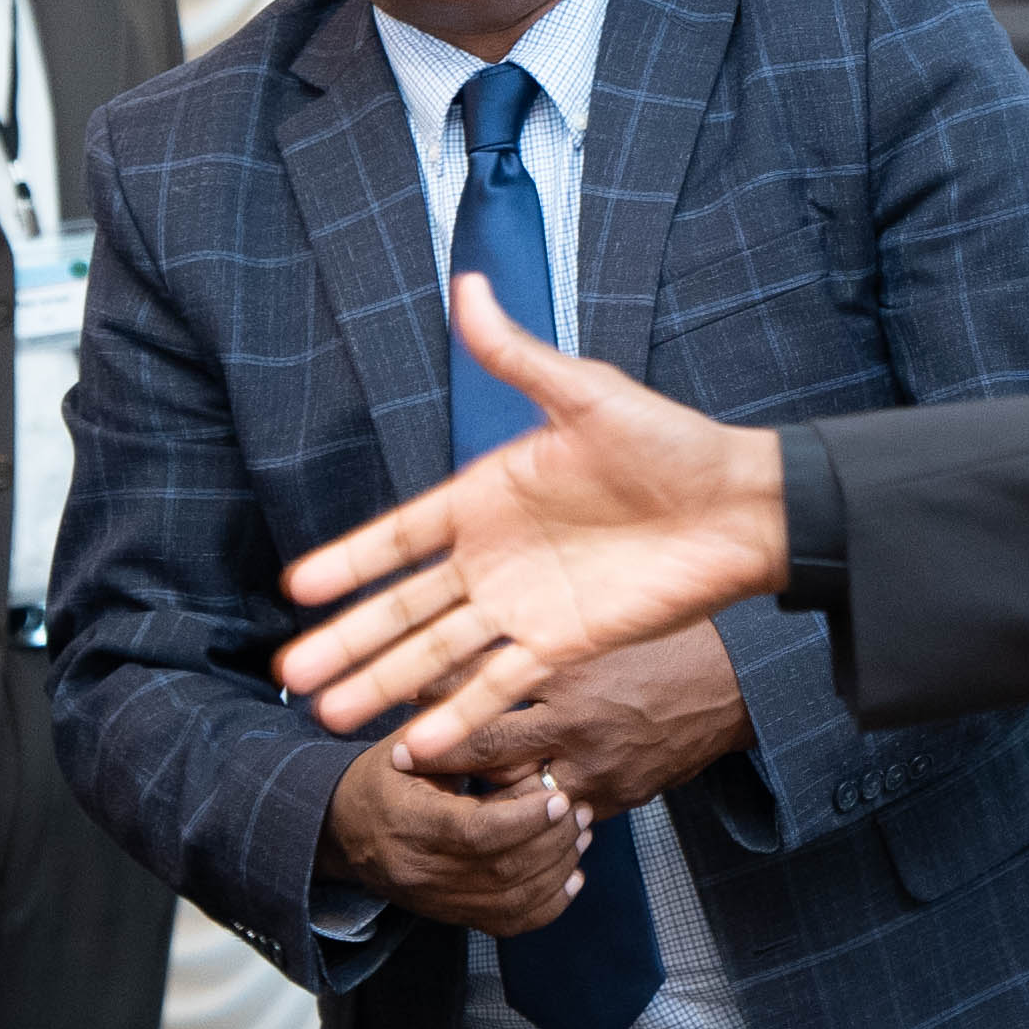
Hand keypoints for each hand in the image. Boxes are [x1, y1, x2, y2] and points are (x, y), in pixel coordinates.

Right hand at [273, 275, 789, 760]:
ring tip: (329, 716)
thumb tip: (467, 284)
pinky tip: (420, 744)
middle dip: (348, 639)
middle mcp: (495, 558)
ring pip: (440, 654)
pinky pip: (504, 684)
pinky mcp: (567, 644)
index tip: (296, 586)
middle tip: (289, 674)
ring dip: (386, 684)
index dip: (350, 560)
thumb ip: (517, 356)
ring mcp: (526, 606)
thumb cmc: (669, 443)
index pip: (400, 536)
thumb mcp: (586, 393)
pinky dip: (462, 715)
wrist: (740, 506)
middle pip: (404, 607)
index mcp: (488, 497)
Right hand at [323, 740, 587, 936]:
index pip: (474, 833)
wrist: (340, 828)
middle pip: (501, 869)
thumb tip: (524, 734)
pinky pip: (507, 925)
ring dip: (558, 869)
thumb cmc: (385, 774)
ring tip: (581, 834)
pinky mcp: (449, 916)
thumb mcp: (412, 744)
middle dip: (552, 841)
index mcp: (406, 822)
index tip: (559, 797)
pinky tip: (572, 876)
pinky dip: (548, 905)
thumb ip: (463, 741)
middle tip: (581, 810)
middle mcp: (418, 871)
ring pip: (511, 902)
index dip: (524, 818)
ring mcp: (434, 901)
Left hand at [387, 620, 750, 815]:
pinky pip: (558, 816)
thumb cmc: (666, 638)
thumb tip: (478, 629)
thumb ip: (545, 632)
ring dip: (478, 795)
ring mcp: (596, 764)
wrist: (738, 686)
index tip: (398, 691)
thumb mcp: (601, 622)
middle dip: (437, 754)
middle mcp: (576, 717)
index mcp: (568, 663)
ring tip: (437, 801)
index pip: (480, 675)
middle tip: (397, 759)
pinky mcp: (616, 796)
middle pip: (485, 743)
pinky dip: (529, 818)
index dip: (432, 688)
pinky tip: (505, 816)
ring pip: (516, 792)